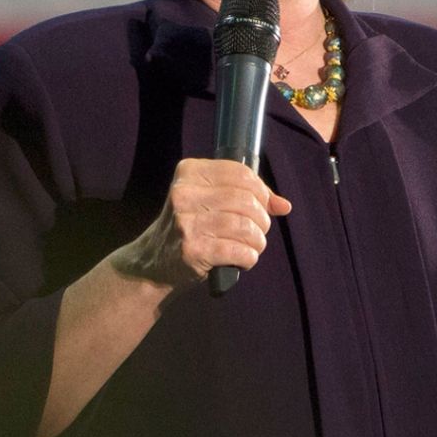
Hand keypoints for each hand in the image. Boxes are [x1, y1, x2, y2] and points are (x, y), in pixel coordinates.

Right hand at [112, 159, 291, 289]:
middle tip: (259, 230)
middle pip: (246, 200)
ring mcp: (186, 222)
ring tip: (254, 245)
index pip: (240, 173)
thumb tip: (284, 205)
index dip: (261, 190)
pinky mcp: (192, 250)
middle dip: (262, 218)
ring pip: (245, 226)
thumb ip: (245, 196)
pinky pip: (238, 250)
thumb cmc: (189, 228)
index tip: (264, 205)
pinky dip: (249, 257)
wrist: (152, 264)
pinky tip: (244, 259)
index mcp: (188, 172)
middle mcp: (184, 193)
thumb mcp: (207, 201)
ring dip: (258, 240)